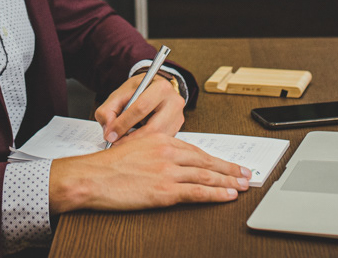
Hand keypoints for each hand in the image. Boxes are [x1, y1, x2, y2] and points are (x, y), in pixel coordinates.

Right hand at [48, 132, 252, 214]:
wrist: (92, 177)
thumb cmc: (107, 166)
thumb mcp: (133, 147)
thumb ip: (154, 151)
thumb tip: (170, 162)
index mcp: (160, 140)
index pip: (195, 150)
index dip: (214, 159)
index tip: (226, 164)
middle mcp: (167, 153)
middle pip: (206, 161)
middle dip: (228, 169)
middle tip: (245, 175)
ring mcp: (168, 171)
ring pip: (206, 176)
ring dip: (228, 182)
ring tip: (241, 187)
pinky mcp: (165, 191)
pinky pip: (197, 192)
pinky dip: (216, 194)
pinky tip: (226, 196)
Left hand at [94, 72, 184, 145]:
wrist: (151, 90)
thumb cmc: (136, 92)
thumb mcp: (119, 94)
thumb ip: (108, 110)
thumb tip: (109, 131)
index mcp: (160, 87)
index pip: (141, 108)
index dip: (123, 123)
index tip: (110, 134)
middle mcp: (174, 102)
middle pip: (153, 127)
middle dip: (131, 139)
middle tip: (115, 144)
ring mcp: (178, 117)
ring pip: (157, 138)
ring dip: (138, 145)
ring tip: (123, 146)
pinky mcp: (177, 129)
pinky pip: (160, 143)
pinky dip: (145, 146)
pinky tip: (133, 145)